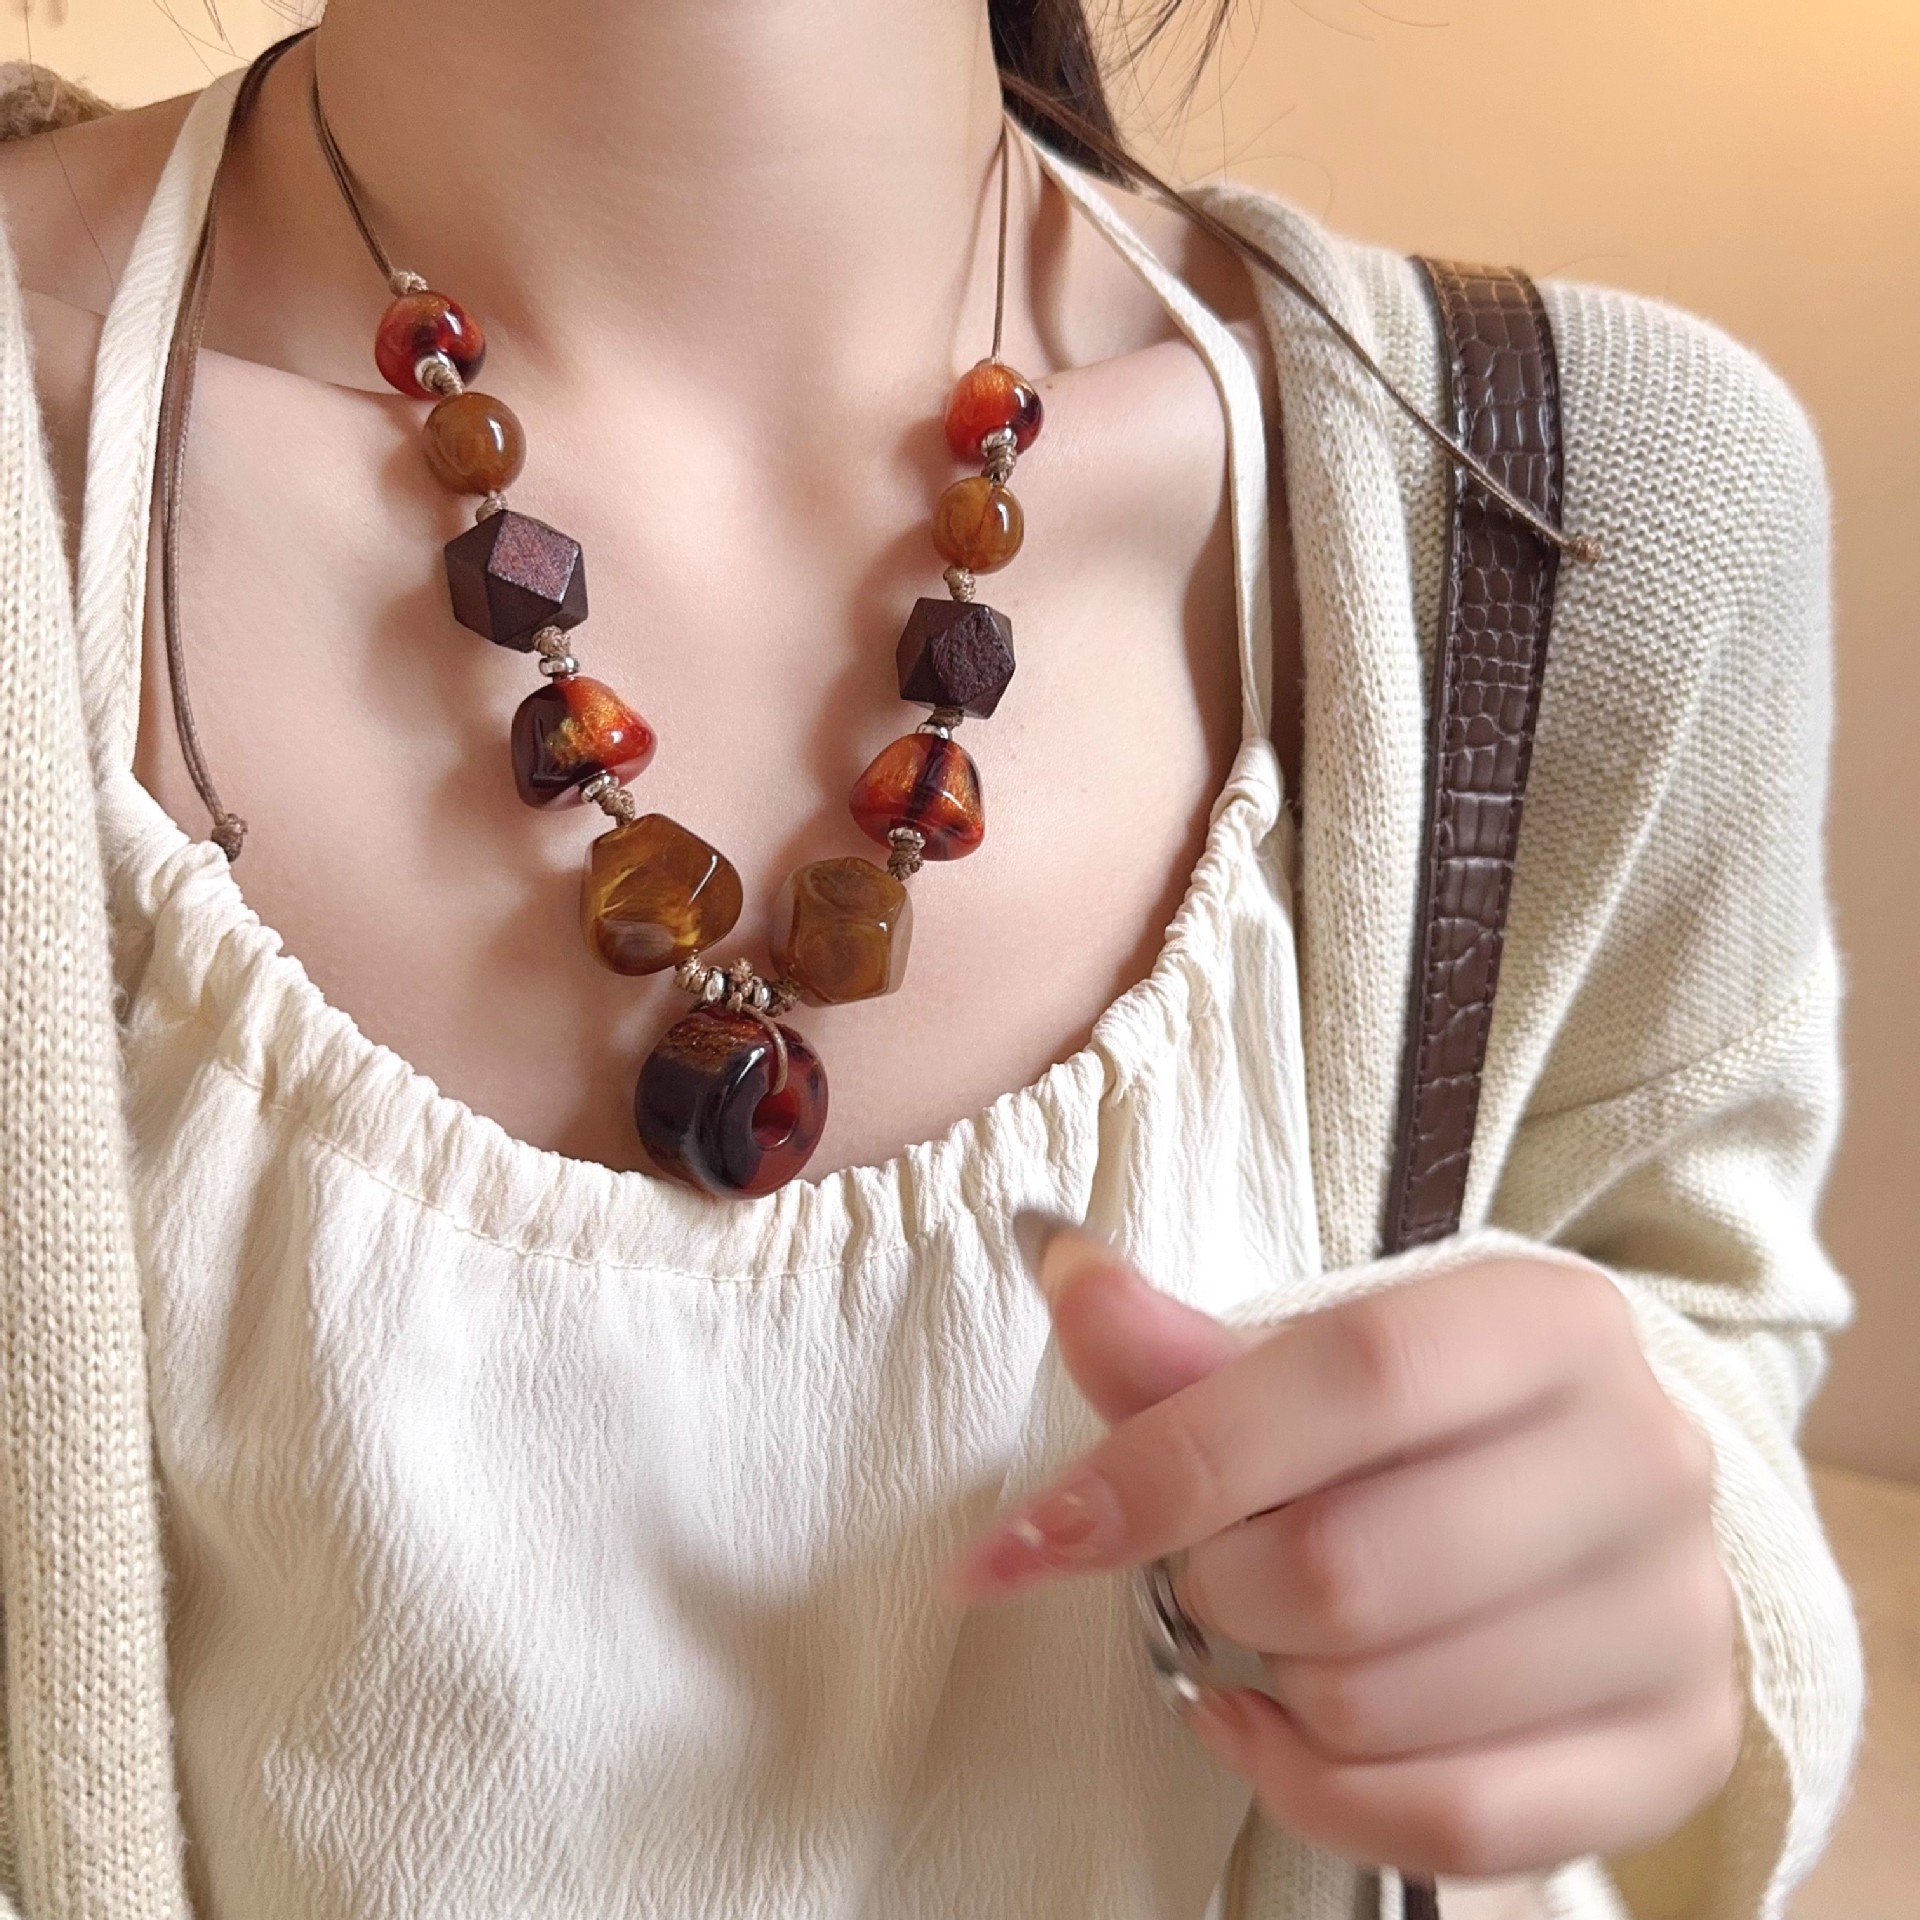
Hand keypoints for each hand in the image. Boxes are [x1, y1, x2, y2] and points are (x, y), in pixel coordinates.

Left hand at [949, 1224, 1742, 1879]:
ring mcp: (1679, 1612)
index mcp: (1551, 1323)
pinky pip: (1454, 1823)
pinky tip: (1273, 1730)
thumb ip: (1180, 1346)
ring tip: (1269, 1637)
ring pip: (1381, 1704)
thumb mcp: (1308, 1361)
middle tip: (1204, 1569)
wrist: (1581, 1506)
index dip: (1175, 1459)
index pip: (1351, 1374)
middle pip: (1351, 1566)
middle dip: (1218, 1584)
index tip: (1044, 1530)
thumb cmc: (1418, 1427)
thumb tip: (1067, 1277)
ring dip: (1270, 1685)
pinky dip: (1316, 1792)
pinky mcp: (1680, 1749)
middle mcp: (1644, 1456)